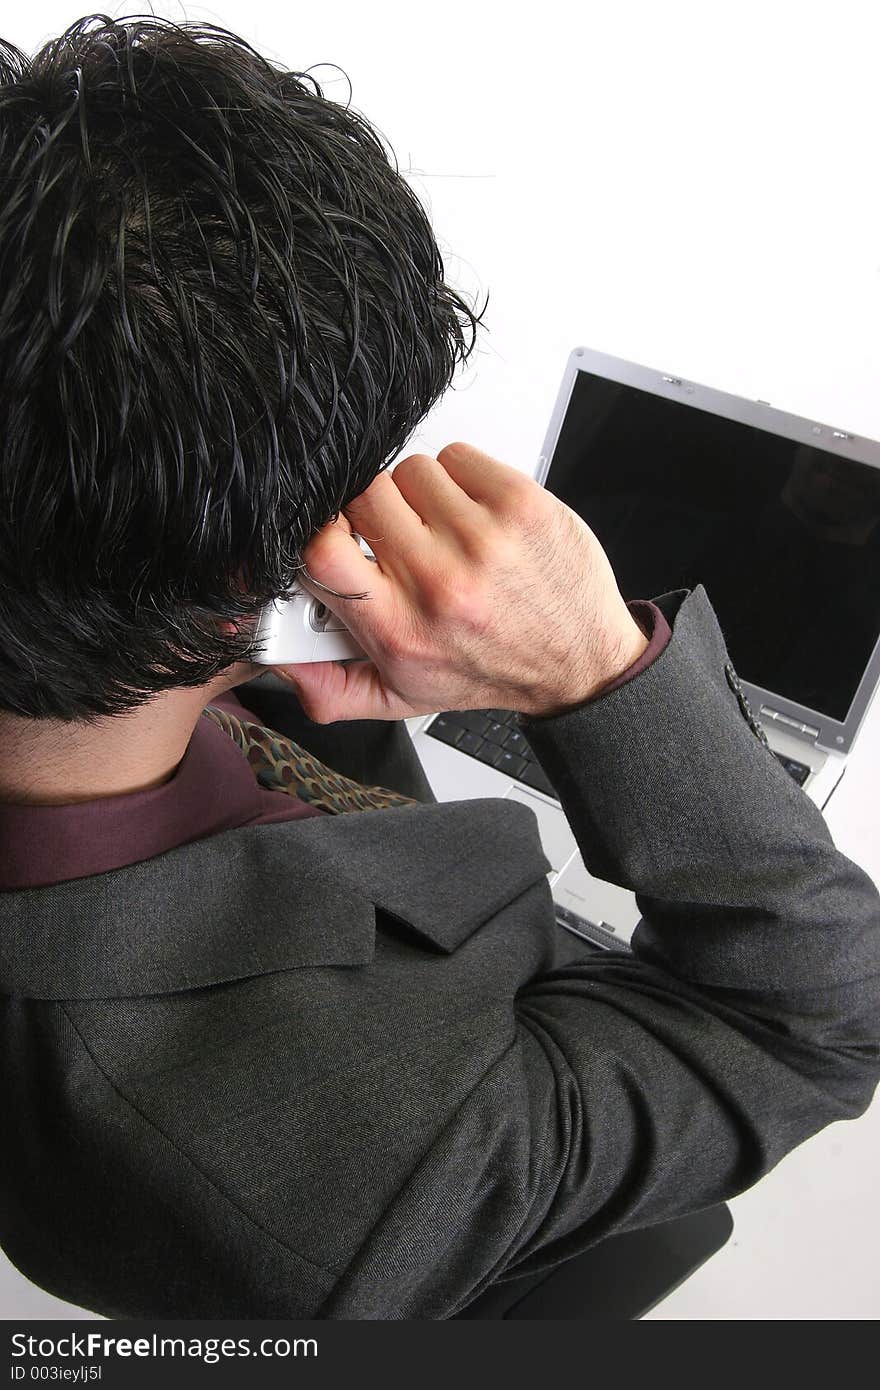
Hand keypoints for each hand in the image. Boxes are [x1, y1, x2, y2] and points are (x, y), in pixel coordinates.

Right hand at [272, 441, 647, 721]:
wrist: (579, 662)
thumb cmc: (489, 670)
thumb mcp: (401, 696)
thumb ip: (328, 686)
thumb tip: (272, 657)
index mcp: (400, 630)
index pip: (321, 550)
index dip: (318, 533)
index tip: (335, 539)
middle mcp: (440, 583)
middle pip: (362, 497)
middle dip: (371, 512)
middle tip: (396, 537)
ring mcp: (484, 539)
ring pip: (408, 471)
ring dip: (418, 494)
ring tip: (441, 530)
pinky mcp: (520, 504)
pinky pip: (456, 456)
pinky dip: (458, 477)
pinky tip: (471, 514)